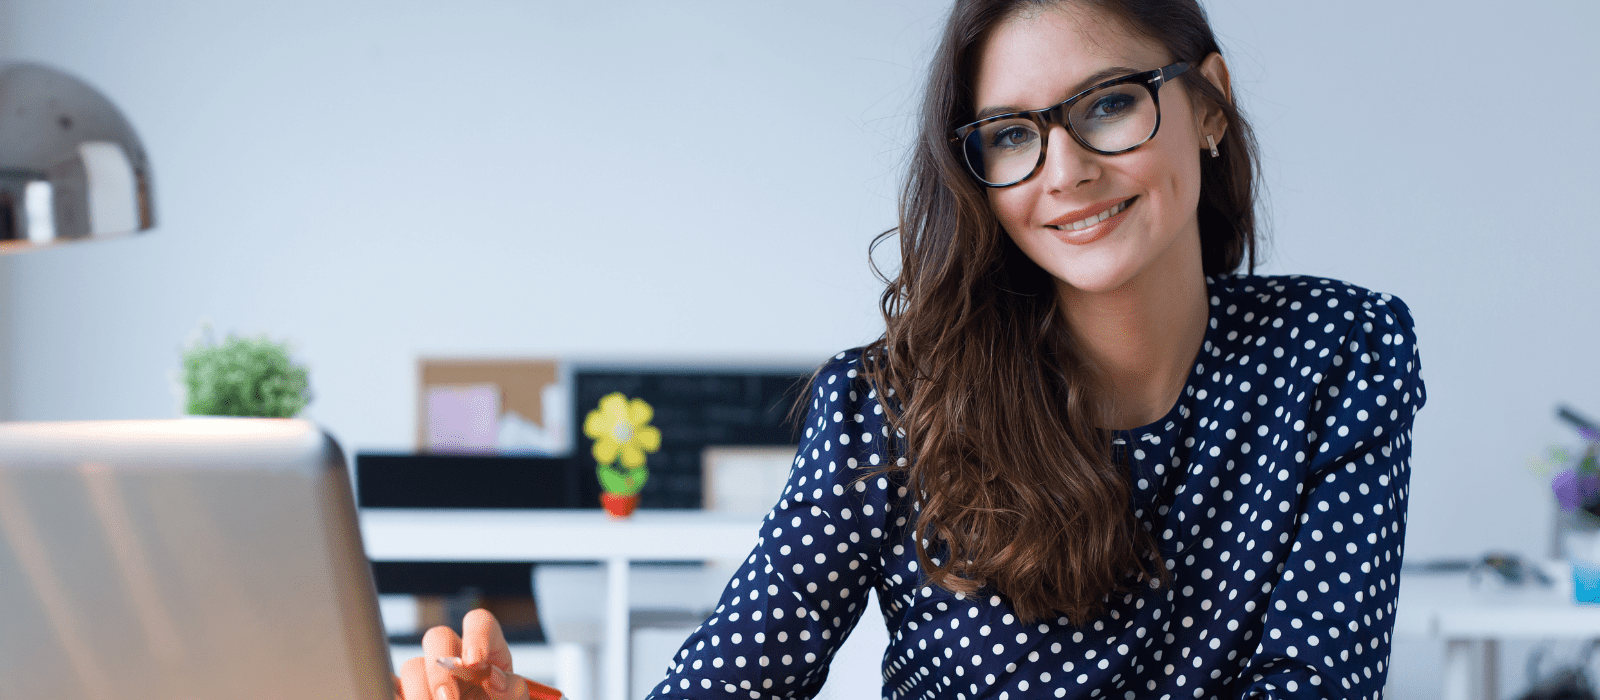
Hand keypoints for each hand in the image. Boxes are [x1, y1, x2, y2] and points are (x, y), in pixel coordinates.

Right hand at [393, 608, 533, 699]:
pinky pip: (393, 687)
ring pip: (412, 666)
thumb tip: (495, 678)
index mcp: (486, 650)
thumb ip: (512, 690)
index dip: (476, 635)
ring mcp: (428, 674)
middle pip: (438, 637)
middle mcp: (455, 655)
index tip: (475, 661)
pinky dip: (397, 695)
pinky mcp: (406, 691)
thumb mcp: (513, 699)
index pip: (479, 622)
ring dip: (419, 692)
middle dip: (440, 670)